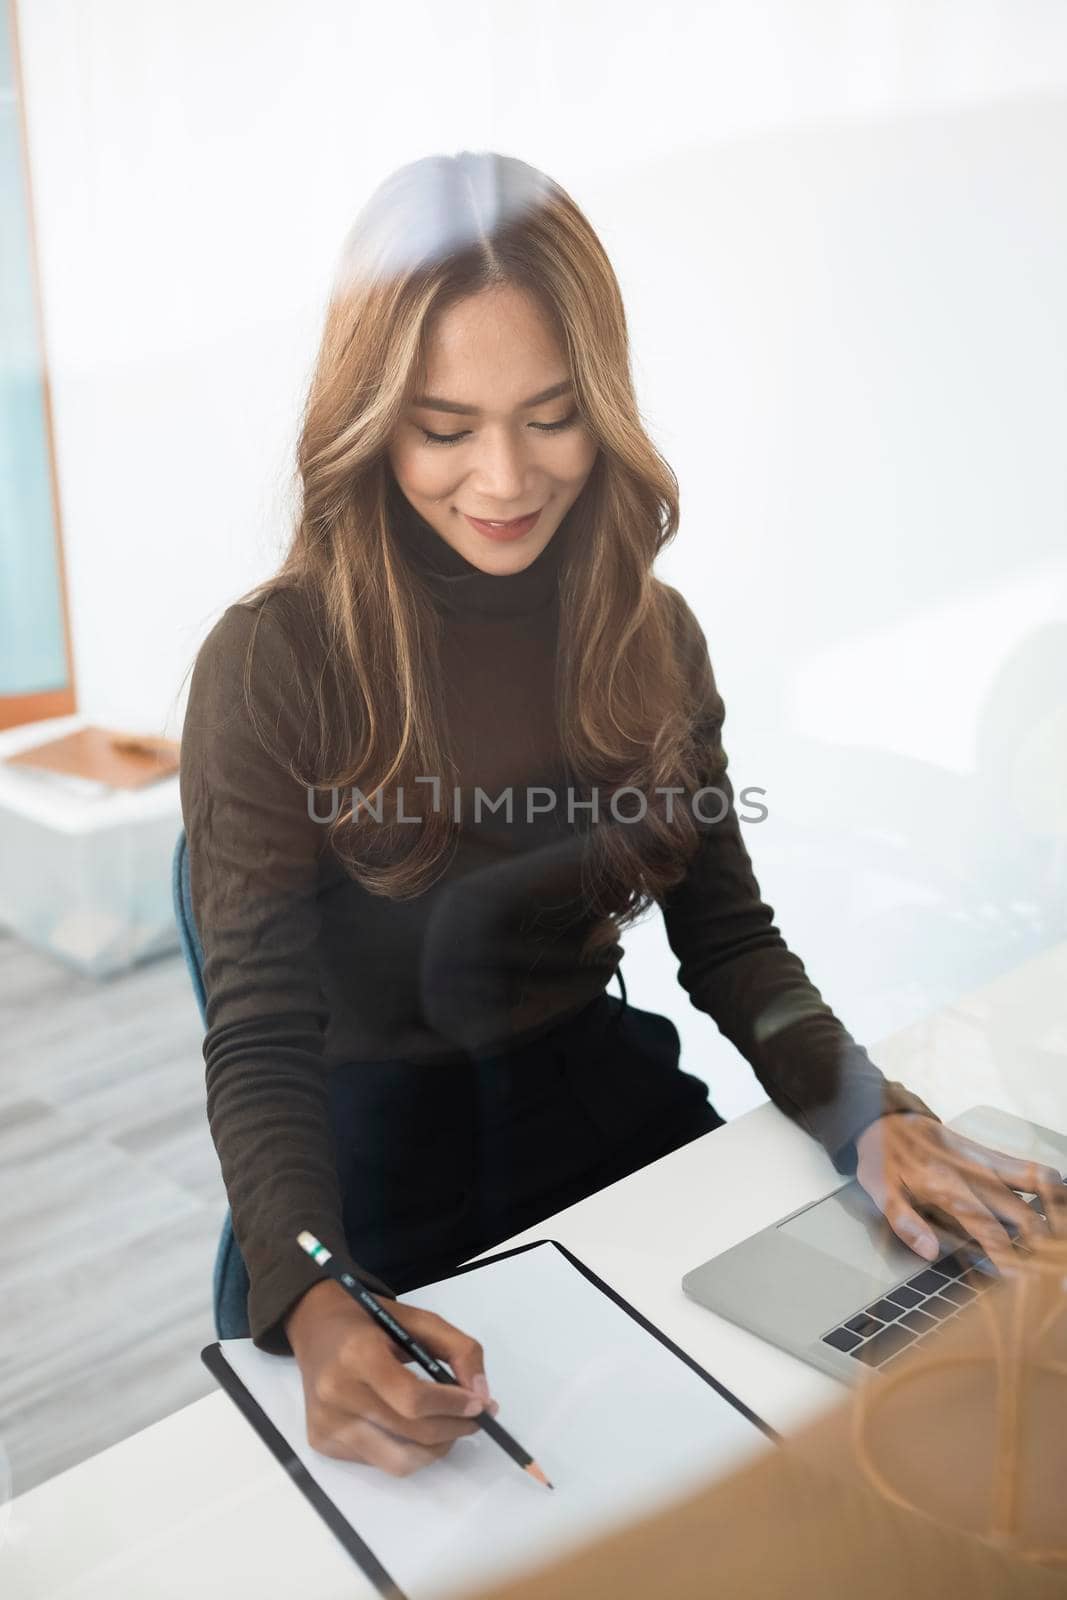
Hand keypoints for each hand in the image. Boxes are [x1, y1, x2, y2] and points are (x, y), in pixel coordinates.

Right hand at [285, 1278, 499, 1476]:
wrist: (315, 1327)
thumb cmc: (370, 1321)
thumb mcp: (418, 1319)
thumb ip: (458, 1349)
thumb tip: (481, 1395)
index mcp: (357, 1354)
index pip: (413, 1398)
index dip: (452, 1406)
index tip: (480, 1403)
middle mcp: (336, 1394)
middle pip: (410, 1433)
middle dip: (454, 1429)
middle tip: (475, 1418)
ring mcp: (327, 1424)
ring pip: (398, 1462)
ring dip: (435, 1449)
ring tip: (450, 1428)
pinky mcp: (322, 1444)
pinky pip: (379, 1462)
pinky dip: (407, 1451)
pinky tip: (412, 1428)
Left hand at [854, 1113, 1065, 1269]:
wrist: (885, 1117)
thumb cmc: (882, 1159)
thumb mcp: (881, 1193)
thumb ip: (905, 1223)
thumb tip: (930, 1252)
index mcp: (945, 1186)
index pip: (986, 1228)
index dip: (1006, 1256)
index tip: (1021, 1280)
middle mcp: (971, 1171)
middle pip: (1021, 1210)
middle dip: (1040, 1239)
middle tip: (1048, 1265)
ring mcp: (983, 1159)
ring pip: (1033, 1180)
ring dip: (1052, 1208)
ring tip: (1058, 1235)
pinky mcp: (987, 1151)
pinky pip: (1025, 1166)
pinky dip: (1046, 1184)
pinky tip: (1056, 1203)